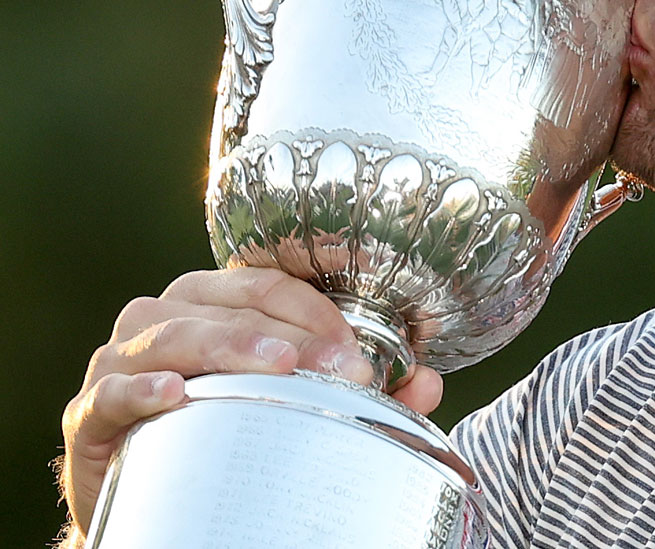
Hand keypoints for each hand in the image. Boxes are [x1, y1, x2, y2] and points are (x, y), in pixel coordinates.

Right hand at [58, 268, 443, 539]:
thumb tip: (429, 384)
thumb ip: (364, 391)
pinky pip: (111, 392)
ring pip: (171, 332)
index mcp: (212, 303)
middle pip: (224, 302)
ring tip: (277, 368)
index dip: (315, 309)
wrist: (157, 506)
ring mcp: (118, 362)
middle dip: (286, 331)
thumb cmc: (226, 434)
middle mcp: (162, 318)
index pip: (267, 284)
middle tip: (335, 366)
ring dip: (229, 346)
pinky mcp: (90, 415)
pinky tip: (175, 395)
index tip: (357, 350)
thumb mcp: (296, 406)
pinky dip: (142, 389)